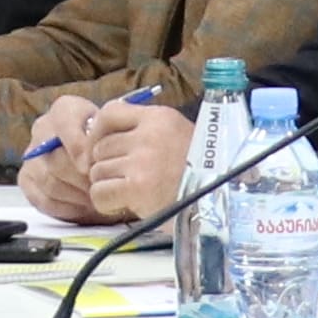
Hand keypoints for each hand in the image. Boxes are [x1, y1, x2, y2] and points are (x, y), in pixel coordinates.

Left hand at [61, 102, 196, 222]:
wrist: (219, 199)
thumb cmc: (198, 171)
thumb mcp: (176, 135)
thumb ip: (144, 130)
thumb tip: (103, 138)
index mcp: (159, 117)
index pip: (109, 112)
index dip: (97, 131)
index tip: (101, 146)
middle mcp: (148, 136)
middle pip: (100, 147)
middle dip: (106, 164)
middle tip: (123, 178)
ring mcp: (142, 161)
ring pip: (97, 171)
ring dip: (107, 184)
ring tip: (128, 191)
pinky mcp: (137, 188)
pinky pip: (99, 193)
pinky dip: (105, 202)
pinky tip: (122, 204)